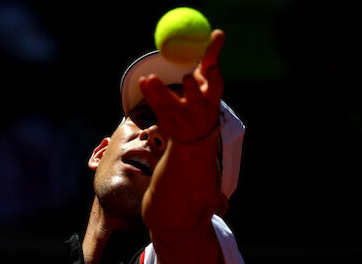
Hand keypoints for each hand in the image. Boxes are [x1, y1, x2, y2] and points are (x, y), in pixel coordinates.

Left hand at [139, 29, 225, 143]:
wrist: (194, 133)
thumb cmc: (202, 97)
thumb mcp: (208, 80)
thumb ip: (210, 56)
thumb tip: (218, 32)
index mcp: (211, 99)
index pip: (216, 90)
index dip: (214, 79)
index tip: (211, 66)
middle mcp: (198, 111)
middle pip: (195, 101)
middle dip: (192, 90)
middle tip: (186, 76)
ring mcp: (182, 119)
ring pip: (171, 105)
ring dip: (161, 91)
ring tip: (151, 77)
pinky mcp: (167, 123)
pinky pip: (156, 107)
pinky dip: (148, 94)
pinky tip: (143, 82)